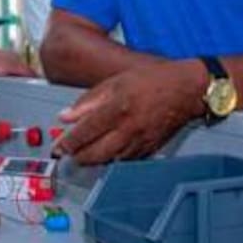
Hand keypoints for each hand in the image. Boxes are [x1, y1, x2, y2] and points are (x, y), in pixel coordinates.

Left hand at [53, 59, 206, 163]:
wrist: (185, 90)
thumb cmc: (151, 81)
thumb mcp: (114, 83)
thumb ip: (87, 101)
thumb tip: (65, 117)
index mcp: (117, 108)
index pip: (85, 132)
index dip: (68, 142)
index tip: (57, 147)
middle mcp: (128, 129)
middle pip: (94, 154)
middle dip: (77, 156)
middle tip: (67, 154)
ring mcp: (139, 142)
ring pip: (109, 161)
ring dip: (93, 161)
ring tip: (82, 155)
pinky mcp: (149, 150)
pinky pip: (125, 161)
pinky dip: (111, 160)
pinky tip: (105, 154)